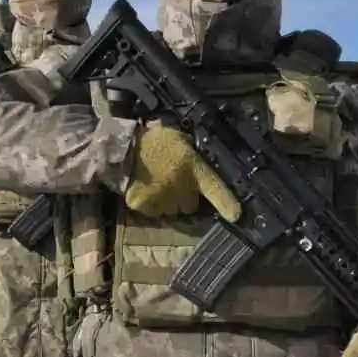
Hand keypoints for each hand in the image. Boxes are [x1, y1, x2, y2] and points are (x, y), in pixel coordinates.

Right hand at [123, 122, 240, 221]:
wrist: (121, 147)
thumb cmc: (154, 140)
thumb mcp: (181, 141)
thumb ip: (194, 157)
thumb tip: (203, 169)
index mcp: (193, 168)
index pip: (215, 188)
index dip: (227, 204)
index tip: (236, 216)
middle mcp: (180, 188)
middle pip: (190, 205)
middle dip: (185, 198)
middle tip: (175, 184)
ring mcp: (161, 199)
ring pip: (171, 211)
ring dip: (168, 202)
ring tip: (157, 185)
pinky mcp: (143, 206)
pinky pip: (153, 212)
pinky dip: (150, 204)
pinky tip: (145, 189)